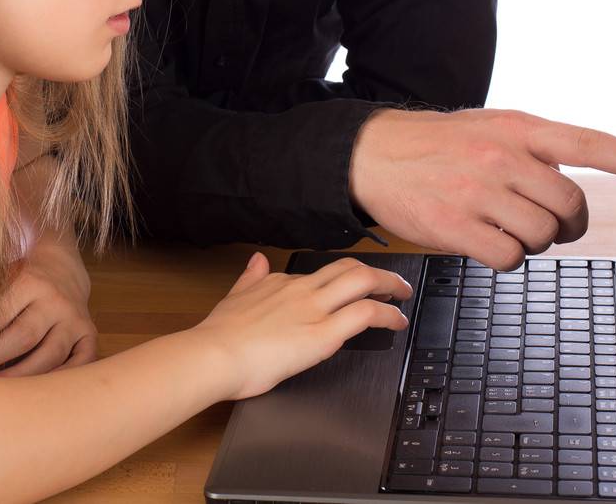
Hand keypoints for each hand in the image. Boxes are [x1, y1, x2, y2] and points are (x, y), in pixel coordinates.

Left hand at [0, 237, 96, 375]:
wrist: (62, 269)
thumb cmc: (18, 279)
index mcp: (29, 281)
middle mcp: (56, 300)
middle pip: (22, 337)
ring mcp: (76, 320)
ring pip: (49, 357)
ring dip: (18, 380)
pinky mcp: (90, 337)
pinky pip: (79, 367)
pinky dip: (57, 384)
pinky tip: (34, 400)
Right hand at [188, 253, 411, 401]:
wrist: (213, 355)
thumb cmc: (219, 337)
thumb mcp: (234, 296)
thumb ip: (250, 277)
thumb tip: (256, 259)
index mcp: (280, 283)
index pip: (319, 274)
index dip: (341, 280)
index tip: (351, 289)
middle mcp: (301, 290)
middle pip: (350, 267)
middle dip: (378, 272)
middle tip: (393, 283)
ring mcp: (314, 309)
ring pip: (363, 281)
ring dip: (391, 285)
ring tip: (403, 295)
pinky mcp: (323, 334)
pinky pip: (366, 314)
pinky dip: (389, 314)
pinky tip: (398, 321)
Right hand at [348, 107, 615, 269]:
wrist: (373, 155)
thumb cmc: (438, 145)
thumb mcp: (489, 128)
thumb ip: (533, 150)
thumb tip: (571, 186)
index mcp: (516, 128)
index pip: (584, 142)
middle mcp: (500, 157)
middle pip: (569, 205)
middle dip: (569, 223)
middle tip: (551, 223)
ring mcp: (477, 191)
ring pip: (542, 235)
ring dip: (536, 241)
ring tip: (509, 228)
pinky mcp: (455, 225)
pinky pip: (509, 257)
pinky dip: (508, 258)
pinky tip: (489, 242)